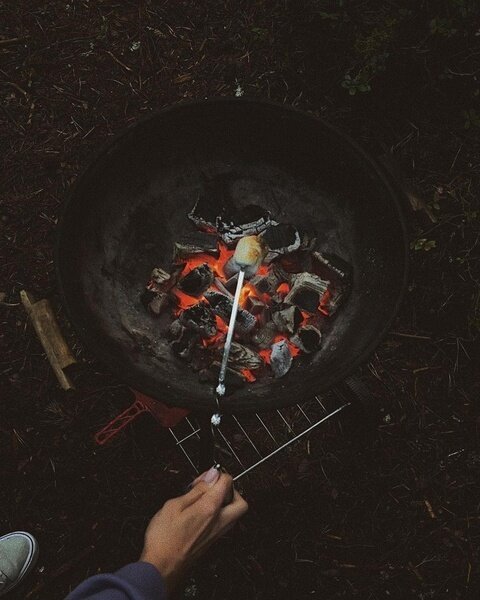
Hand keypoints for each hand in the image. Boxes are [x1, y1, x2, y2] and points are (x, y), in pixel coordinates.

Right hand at [140, 467, 247, 594]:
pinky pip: (224, 523)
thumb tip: (211, 476)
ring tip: (205, 499)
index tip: (206, 476)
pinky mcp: (212, 542)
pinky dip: (218, 514)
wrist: (161, 568)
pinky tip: (201, 513)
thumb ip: (196, 490)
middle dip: (230, 490)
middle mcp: (219, 522)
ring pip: (234, 514)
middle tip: (213, 487)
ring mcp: (217, 534)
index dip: (216, 474)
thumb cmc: (164, 540)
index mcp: (210, 508)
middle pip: (240, 501)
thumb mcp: (174, 505)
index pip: (227, 482)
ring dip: (225, 503)